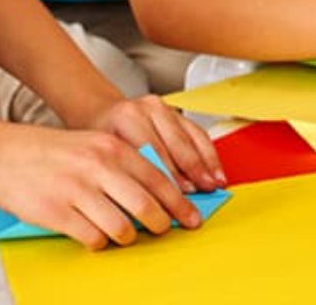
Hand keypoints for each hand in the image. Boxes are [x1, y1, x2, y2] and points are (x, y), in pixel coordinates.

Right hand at [0, 126, 205, 249]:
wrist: (1, 154)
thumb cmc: (51, 152)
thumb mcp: (94, 144)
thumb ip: (125, 163)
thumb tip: (161, 191)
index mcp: (112, 147)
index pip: (160, 178)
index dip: (180, 202)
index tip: (191, 216)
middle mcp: (98, 167)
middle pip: (147, 205)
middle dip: (162, 224)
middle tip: (164, 231)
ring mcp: (77, 191)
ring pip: (122, 227)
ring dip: (128, 237)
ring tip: (124, 234)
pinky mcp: (57, 213)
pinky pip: (93, 239)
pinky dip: (100, 243)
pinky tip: (95, 236)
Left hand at [89, 95, 225, 193]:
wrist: (103, 113)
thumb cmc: (101, 139)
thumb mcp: (103, 155)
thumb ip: (124, 174)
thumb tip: (148, 206)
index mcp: (125, 118)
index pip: (152, 152)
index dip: (168, 177)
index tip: (178, 198)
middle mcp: (147, 109)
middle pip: (175, 146)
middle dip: (190, 175)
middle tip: (198, 197)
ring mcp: (165, 109)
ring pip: (191, 139)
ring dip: (204, 166)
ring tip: (212, 186)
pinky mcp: (178, 112)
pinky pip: (199, 134)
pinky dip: (210, 155)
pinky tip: (214, 172)